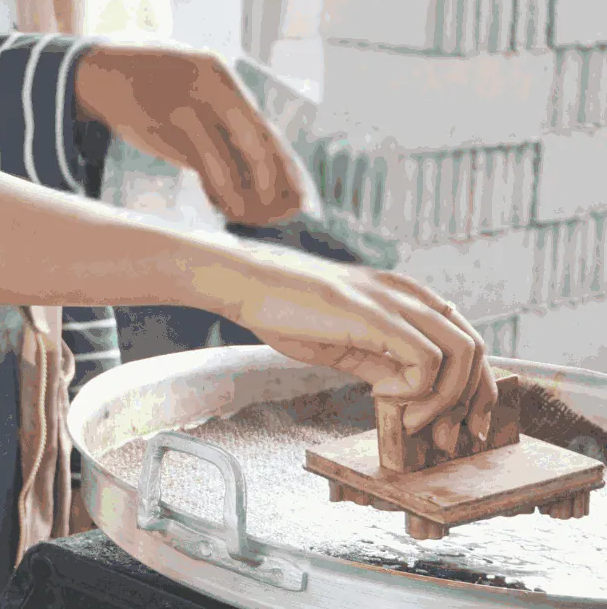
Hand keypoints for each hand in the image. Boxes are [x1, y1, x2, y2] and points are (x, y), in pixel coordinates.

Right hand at [74, 43, 306, 224]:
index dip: (286, 166)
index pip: (266, 129)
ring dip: (242, 193)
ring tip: (249, 215)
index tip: (300, 196)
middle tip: (282, 213)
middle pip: (256, 142)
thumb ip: (222, 123)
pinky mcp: (165, 125)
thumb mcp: (193, 93)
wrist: (102, 74)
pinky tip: (222, 204)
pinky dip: (217, 189)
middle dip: (273, 183)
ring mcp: (187, 104)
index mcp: (223, 78)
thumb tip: (260, 172)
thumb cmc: (153, 91)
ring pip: (228, 158)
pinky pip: (201, 165)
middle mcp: (211, 86)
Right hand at [204, 245, 497, 447]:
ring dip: (444, 399)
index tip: (461, 425)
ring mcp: (394, 302)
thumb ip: (381, 359)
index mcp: (404, 296)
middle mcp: (408, 294)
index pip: (465, 339)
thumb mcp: (345, 339)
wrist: (246, 283)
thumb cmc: (285, 308)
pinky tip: (381, 395)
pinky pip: (426, 360)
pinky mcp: (375, 315)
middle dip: (470, 401)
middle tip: (446, 438)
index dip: (474, 387)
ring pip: (461, 353)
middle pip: (474, 348)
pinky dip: (415, 389)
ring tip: (412, 421)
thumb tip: (407, 392)